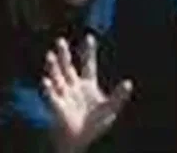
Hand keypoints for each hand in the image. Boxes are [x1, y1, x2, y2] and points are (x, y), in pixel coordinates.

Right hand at [43, 36, 132, 152]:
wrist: (80, 139)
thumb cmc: (95, 124)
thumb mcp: (110, 109)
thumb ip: (119, 96)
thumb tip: (129, 83)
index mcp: (88, 84)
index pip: (88, 64)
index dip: (89, 51)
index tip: (89, 37)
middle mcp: (73, 86)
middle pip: (68, 67)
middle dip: (64, 54)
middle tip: (60, 41)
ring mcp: (64, 95)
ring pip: (57, 77)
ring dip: (53, 67)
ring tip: (50, 55)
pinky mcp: (57, 106)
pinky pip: (51, 96)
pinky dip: (48, 89)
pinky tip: (46, 81)